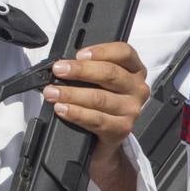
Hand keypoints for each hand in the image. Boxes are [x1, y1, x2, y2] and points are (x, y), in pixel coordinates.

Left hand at [43, 40, 147, 161]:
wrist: (104, 139)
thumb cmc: (101, 102)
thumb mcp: (100, 80)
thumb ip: (90, 68)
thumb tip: (65, 64)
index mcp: (135, 70)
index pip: (124, 52)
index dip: (101, 51)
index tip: (79, 54)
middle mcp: (137, 88)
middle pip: (110, 74)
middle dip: (80, 70)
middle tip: (58, 70)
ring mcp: (132, 110)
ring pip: (100, 98)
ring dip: (71, 94)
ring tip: (52, 92)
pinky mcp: (122, 129)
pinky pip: (97, 119)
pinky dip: (76, 113)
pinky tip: (62, 109)